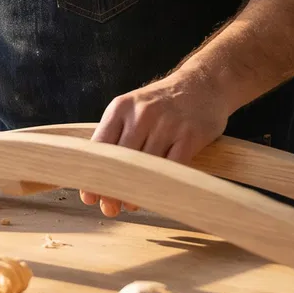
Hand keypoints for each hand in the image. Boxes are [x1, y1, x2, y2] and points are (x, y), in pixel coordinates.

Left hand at [78, 73, 230, 217]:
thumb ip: (118, 135)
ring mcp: (167, 124)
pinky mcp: (190, 135)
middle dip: (113, 188)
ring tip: (131, 204)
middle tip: (110, 208)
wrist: (204, 84)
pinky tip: (157, 195)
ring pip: (146, 166)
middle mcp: (142, 113)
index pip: (100, 146)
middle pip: (121, 160)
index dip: (94, 175)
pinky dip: (163, 185)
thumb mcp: (134, 108)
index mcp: (121, 108)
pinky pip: (173, 167)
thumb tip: (99, 173)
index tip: (90, 197)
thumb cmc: (163, 103)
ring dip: (137, 191)